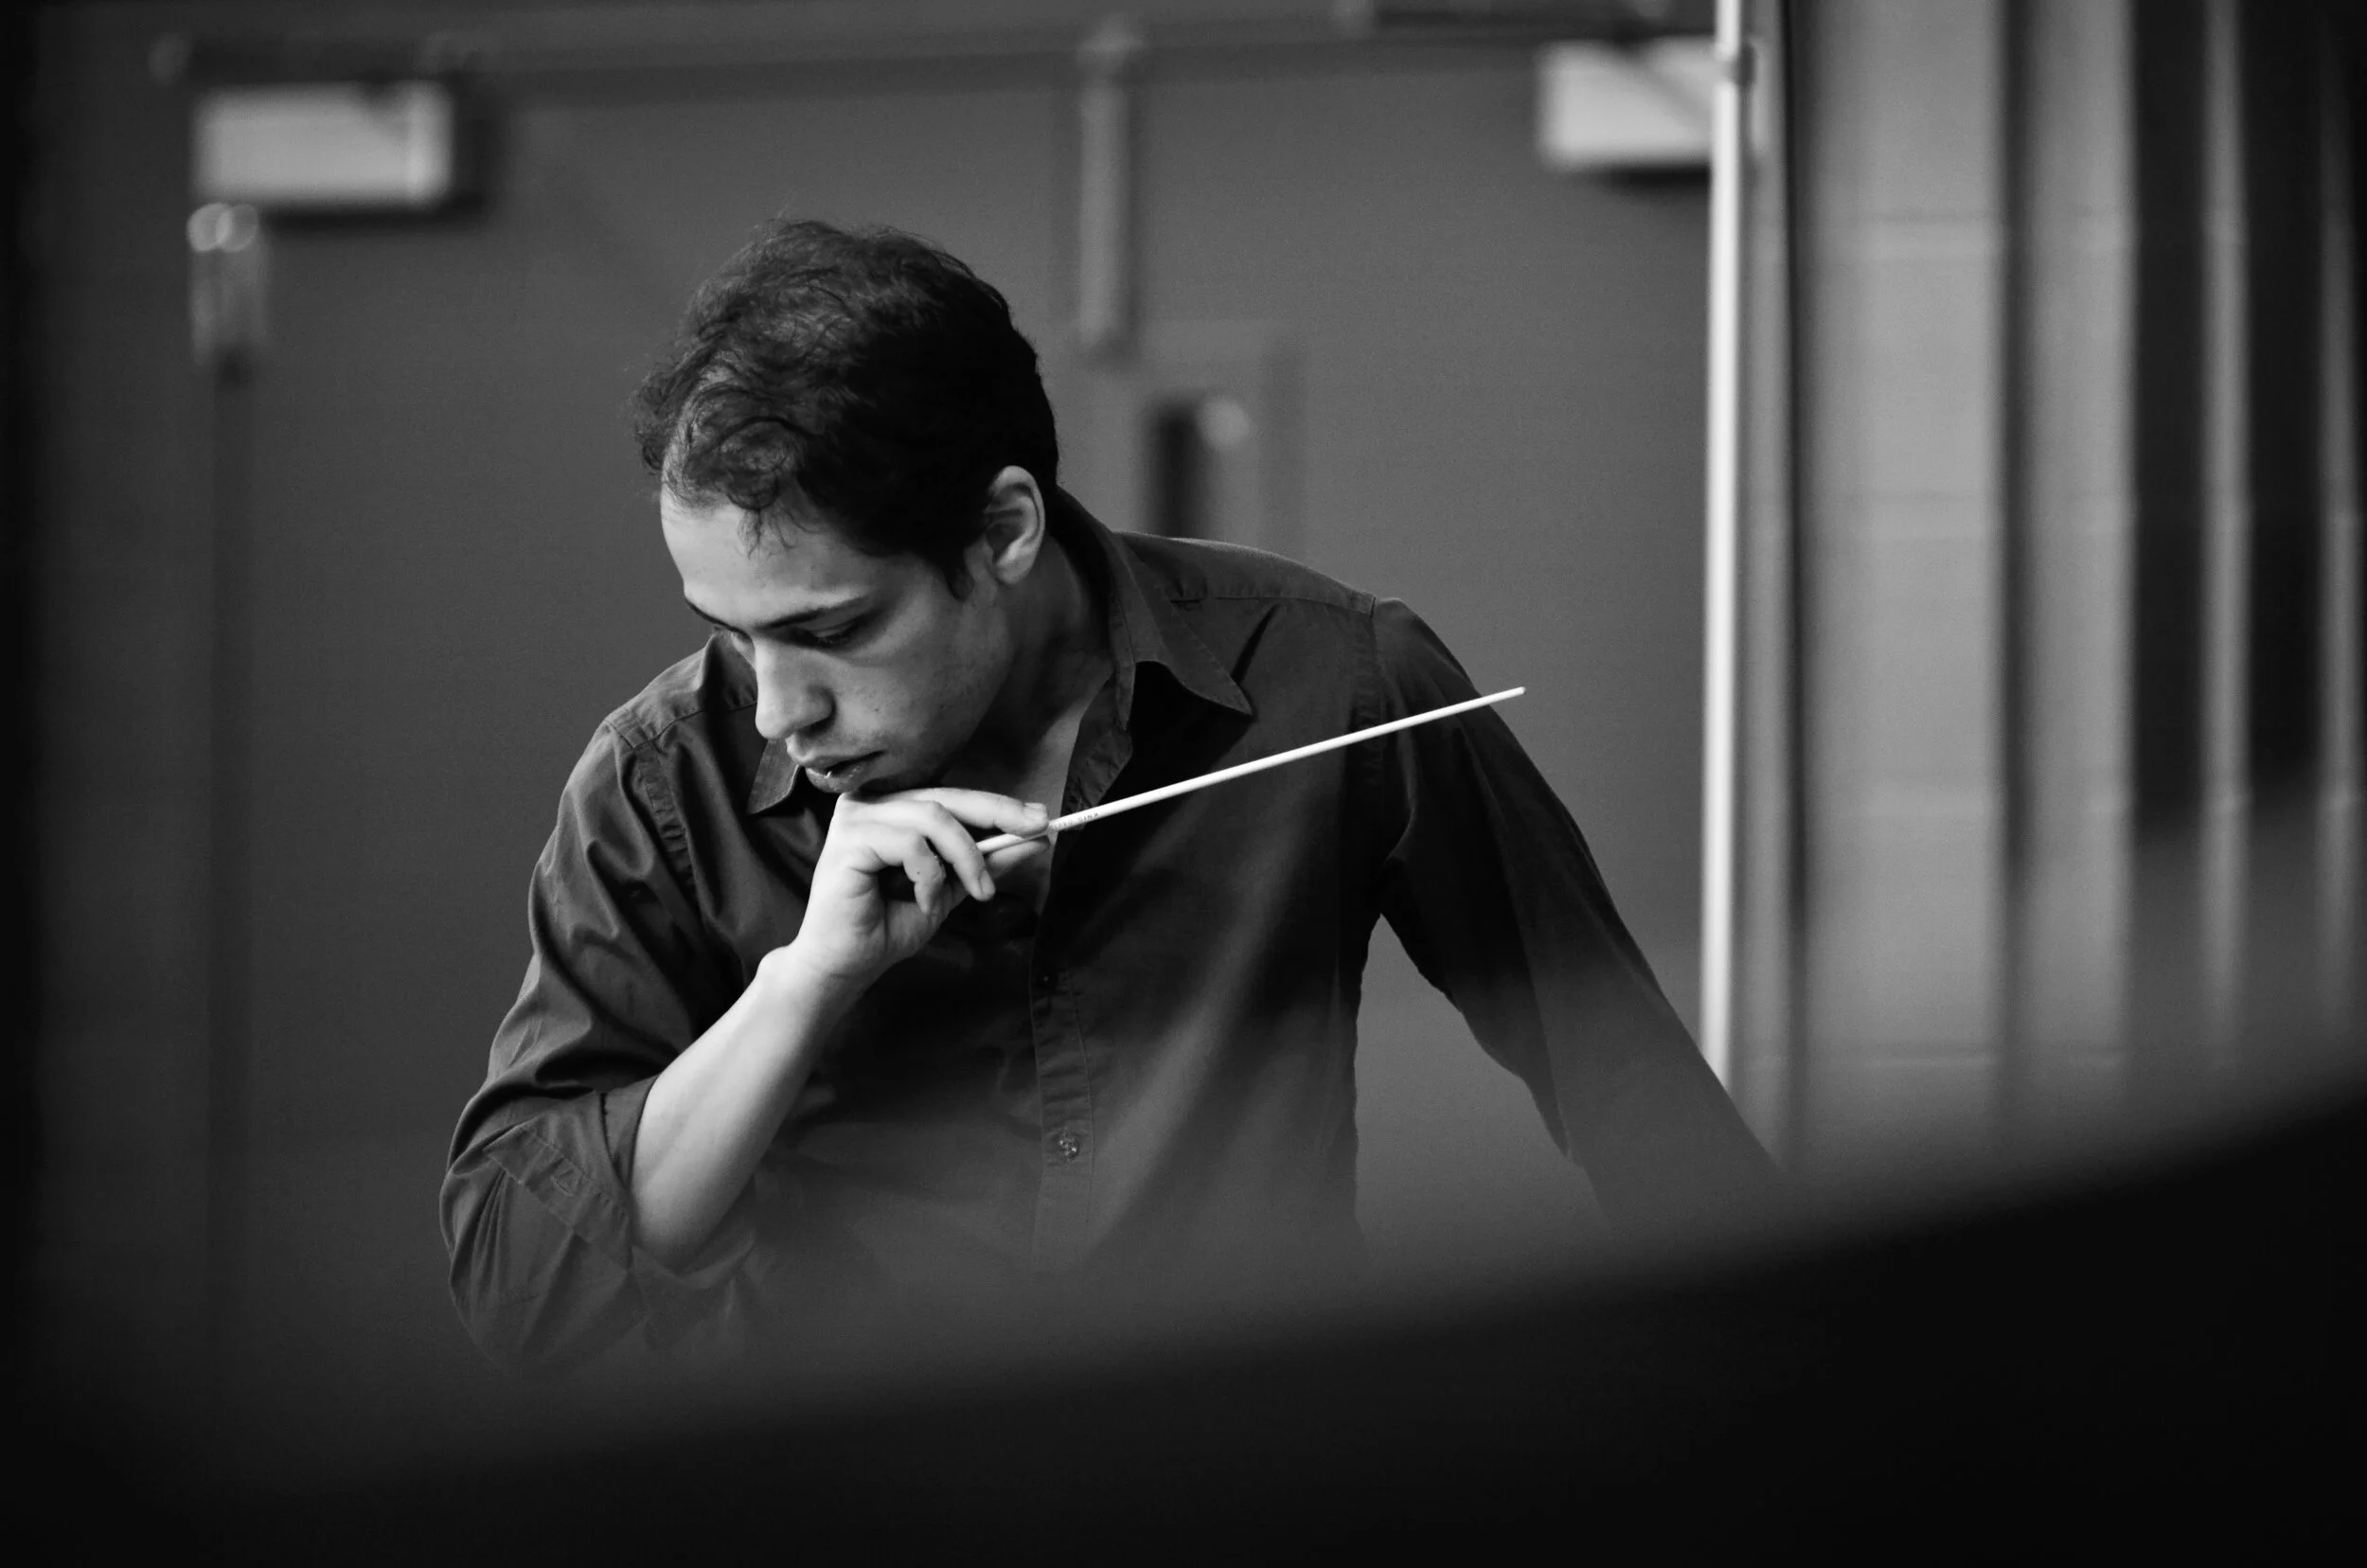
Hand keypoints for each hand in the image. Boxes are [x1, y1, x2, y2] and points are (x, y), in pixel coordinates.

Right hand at [779, 787, 1050, 1000]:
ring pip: (933, 817)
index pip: (951, 796)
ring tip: (977, 893)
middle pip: (946, 797)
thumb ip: (984, 862)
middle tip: (1035, 830)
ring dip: (966, 857)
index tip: (1040, 817)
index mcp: (890, 808)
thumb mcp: (950, 890)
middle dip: (998, 813)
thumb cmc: (886, 927)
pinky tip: (925, 901)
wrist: (845, 966)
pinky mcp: (849, 839)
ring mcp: (856, 817)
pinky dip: (930, 876)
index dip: (998, 804)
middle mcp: (870, 803)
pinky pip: (910, 844)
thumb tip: (1034, 839)